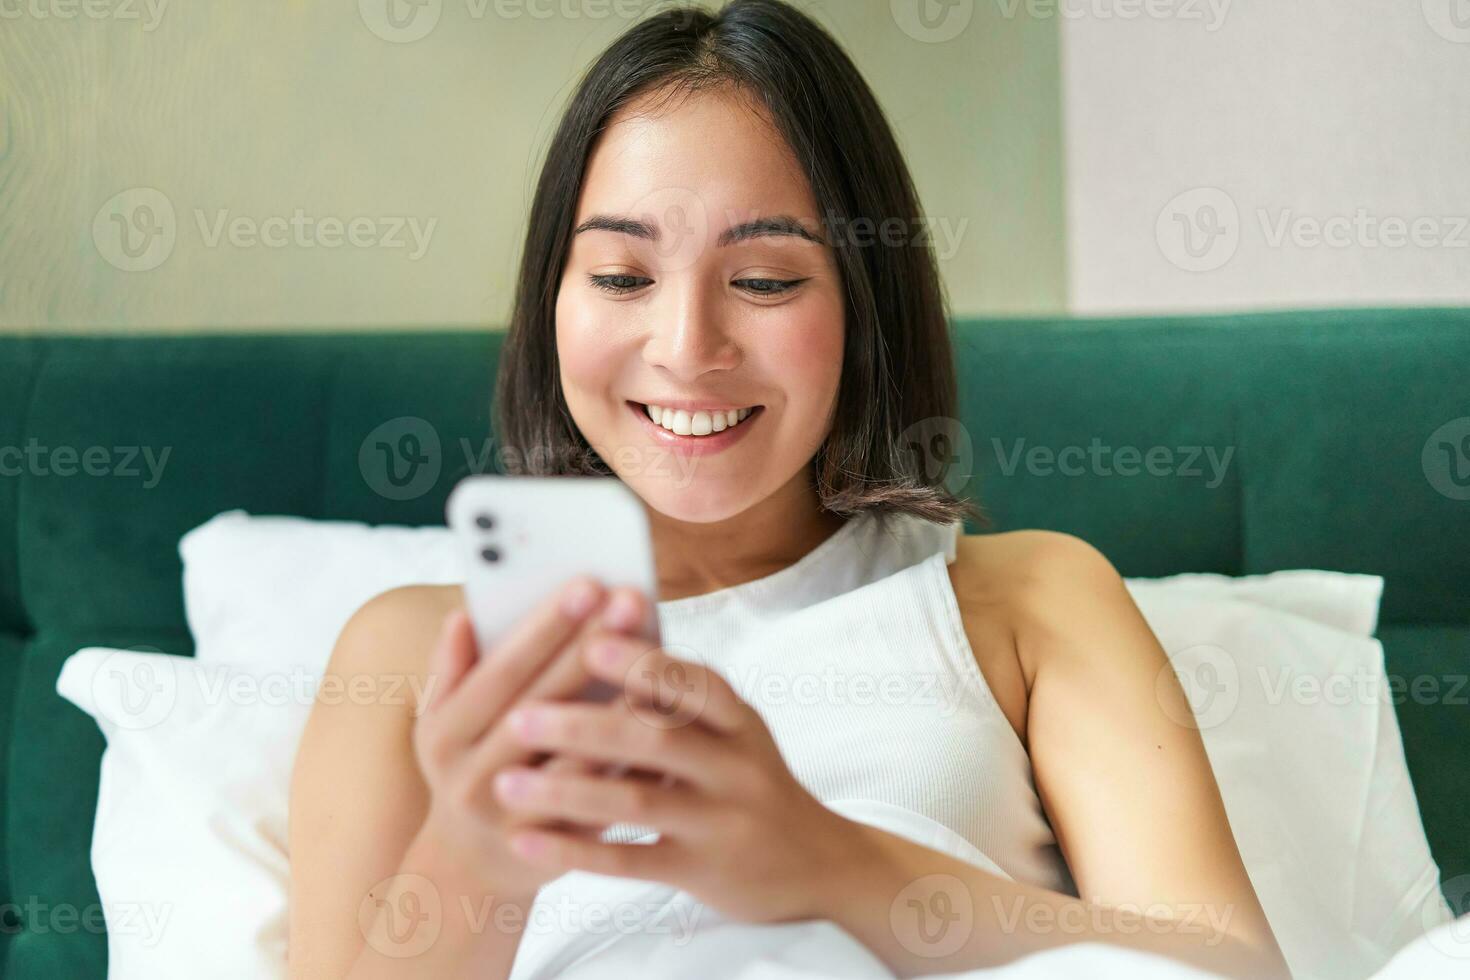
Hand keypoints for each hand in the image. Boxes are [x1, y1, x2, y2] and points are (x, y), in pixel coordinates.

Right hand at [409, 577, 651, 898]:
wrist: (474, 864)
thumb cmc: (467, 765)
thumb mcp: (440, 722)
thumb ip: (452, 669)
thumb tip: (464, 615)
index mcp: (445, 735)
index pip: (500, 673)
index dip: (544, 628)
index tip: (586, 583)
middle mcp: (475, 778)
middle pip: (543, 707)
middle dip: (589, 649)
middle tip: (630, 600)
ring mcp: (518, 818)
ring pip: (579, 758)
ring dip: (620, 706)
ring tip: (658, 658)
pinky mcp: (560, 846)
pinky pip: (604, 801)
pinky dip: (634, 762)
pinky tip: (665, 722)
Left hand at [488, 609, 871, 924]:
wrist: (816, 864)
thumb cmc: (750, 781)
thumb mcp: (734, 731)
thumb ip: (678, 698)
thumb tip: (598, 640)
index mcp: (739, 721)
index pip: (695, 683)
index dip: (645, 663)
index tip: (592, 640)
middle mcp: (736, 767)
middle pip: (657, 739)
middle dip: (584, 725)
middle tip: (519, 716)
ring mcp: (721, 822)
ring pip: (637, 802)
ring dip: (566, 790)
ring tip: (505, 782)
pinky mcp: (703, 871)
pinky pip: (631, 863)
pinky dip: (574, 850)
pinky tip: (526, 840)